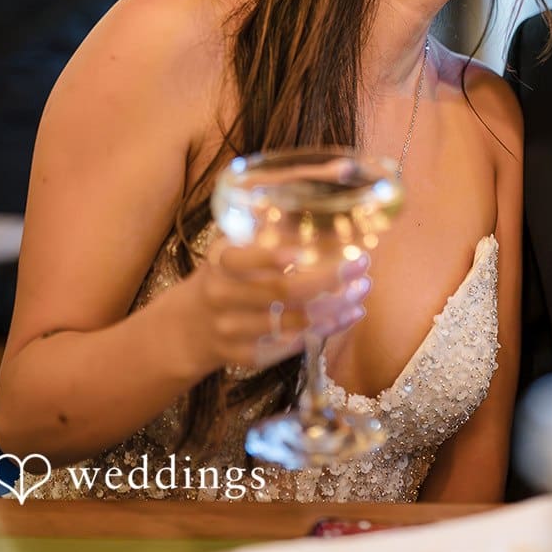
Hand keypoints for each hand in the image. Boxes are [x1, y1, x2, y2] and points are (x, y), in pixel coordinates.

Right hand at [186, 234, 370, 371]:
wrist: (189, 326)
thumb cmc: (225, 277)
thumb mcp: (233, 248)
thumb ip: (264, 228)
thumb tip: (308, 194)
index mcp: (220, 263)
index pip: (244, 259)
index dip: (273, 256)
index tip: (308, 251)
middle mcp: (223, 298)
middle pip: (281, 291)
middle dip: (328, 279)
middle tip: (361, 265)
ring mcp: (231, 331)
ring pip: (292, 323)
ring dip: (335, 307)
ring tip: (362, 289)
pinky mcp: (244, 357)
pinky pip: (290, 348)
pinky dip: (324, 332)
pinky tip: (348, 316)